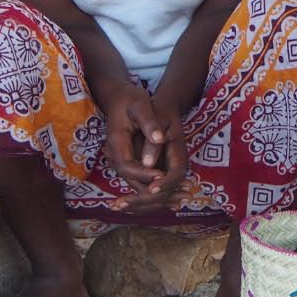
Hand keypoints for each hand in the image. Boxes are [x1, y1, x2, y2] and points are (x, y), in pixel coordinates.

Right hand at [97, 80, 188, 210]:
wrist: (119, 97)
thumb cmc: (131, 99)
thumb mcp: (141, 105)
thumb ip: (149, 124)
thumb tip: (159, 140)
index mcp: (116, 142)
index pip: (126, 167)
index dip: (143, 174)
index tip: (162, 176)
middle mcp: (115, 155)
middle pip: (130, 181)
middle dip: (153, 192)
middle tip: (177, 195)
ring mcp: (121, 160)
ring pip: (135, 184)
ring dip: (156, 195)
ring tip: (181, 199)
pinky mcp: (129, 161)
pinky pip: (140, 180)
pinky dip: (155, 188)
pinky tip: (175, 194)